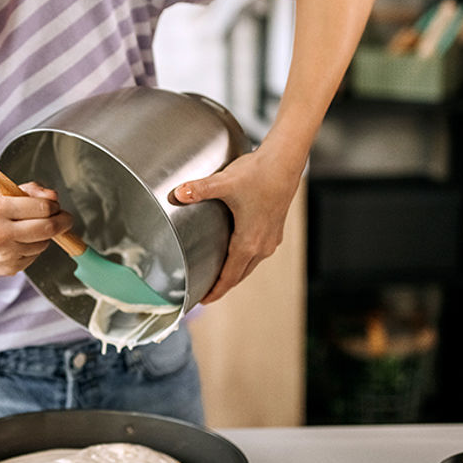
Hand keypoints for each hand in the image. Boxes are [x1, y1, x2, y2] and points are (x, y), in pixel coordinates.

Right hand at [0, 183, 72, 279]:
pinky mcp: (10, 268)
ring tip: (30, 229)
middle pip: (48, 227)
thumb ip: (27, 193)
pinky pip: (34, 256)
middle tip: (64, 218)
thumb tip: (54, 196)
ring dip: (45, 235)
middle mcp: (1, 232)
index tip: (55, 205)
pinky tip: (18, 243)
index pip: (42, 207)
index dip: (54, 205)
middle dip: (62, 221)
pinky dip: (33, 248)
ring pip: (43, 243)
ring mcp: (6, 253)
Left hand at [172, 148, 301, 302]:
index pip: (230, 276)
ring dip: (235, 273)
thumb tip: (178, 194)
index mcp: (249, 242)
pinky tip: (237, 254)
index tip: (203, 300)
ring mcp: (271, 238)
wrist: (284, 162)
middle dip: (223, 286)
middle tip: (205, 294)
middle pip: (240, 275)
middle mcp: (262, 245)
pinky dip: (245, 260)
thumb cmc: (258, 174)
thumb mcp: (223, 183)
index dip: (215, 290)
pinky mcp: (274, 228)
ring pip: (250, 264)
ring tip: (219, 278)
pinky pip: (257, 253)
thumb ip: (198, 190)